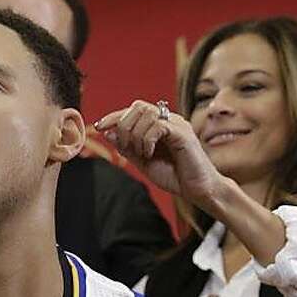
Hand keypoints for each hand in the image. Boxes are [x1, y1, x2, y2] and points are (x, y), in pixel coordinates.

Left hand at [95, 100, 230, 215]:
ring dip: (135, 135)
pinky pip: (157, 126)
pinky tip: (150, 154)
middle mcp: (168, 120)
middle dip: (124, 126)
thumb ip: (126, 148)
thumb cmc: (174, 176)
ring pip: (146, 114)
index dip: (114, 116)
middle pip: (138, 106)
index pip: (133, 110)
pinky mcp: (182, 133)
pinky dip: (147, 140)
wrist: (197, 190)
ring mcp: (177, 125)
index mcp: (159, 125)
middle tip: (126, 148)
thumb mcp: (143, 162)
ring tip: (141, 153)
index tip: (99, 127)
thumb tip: (108, 133)